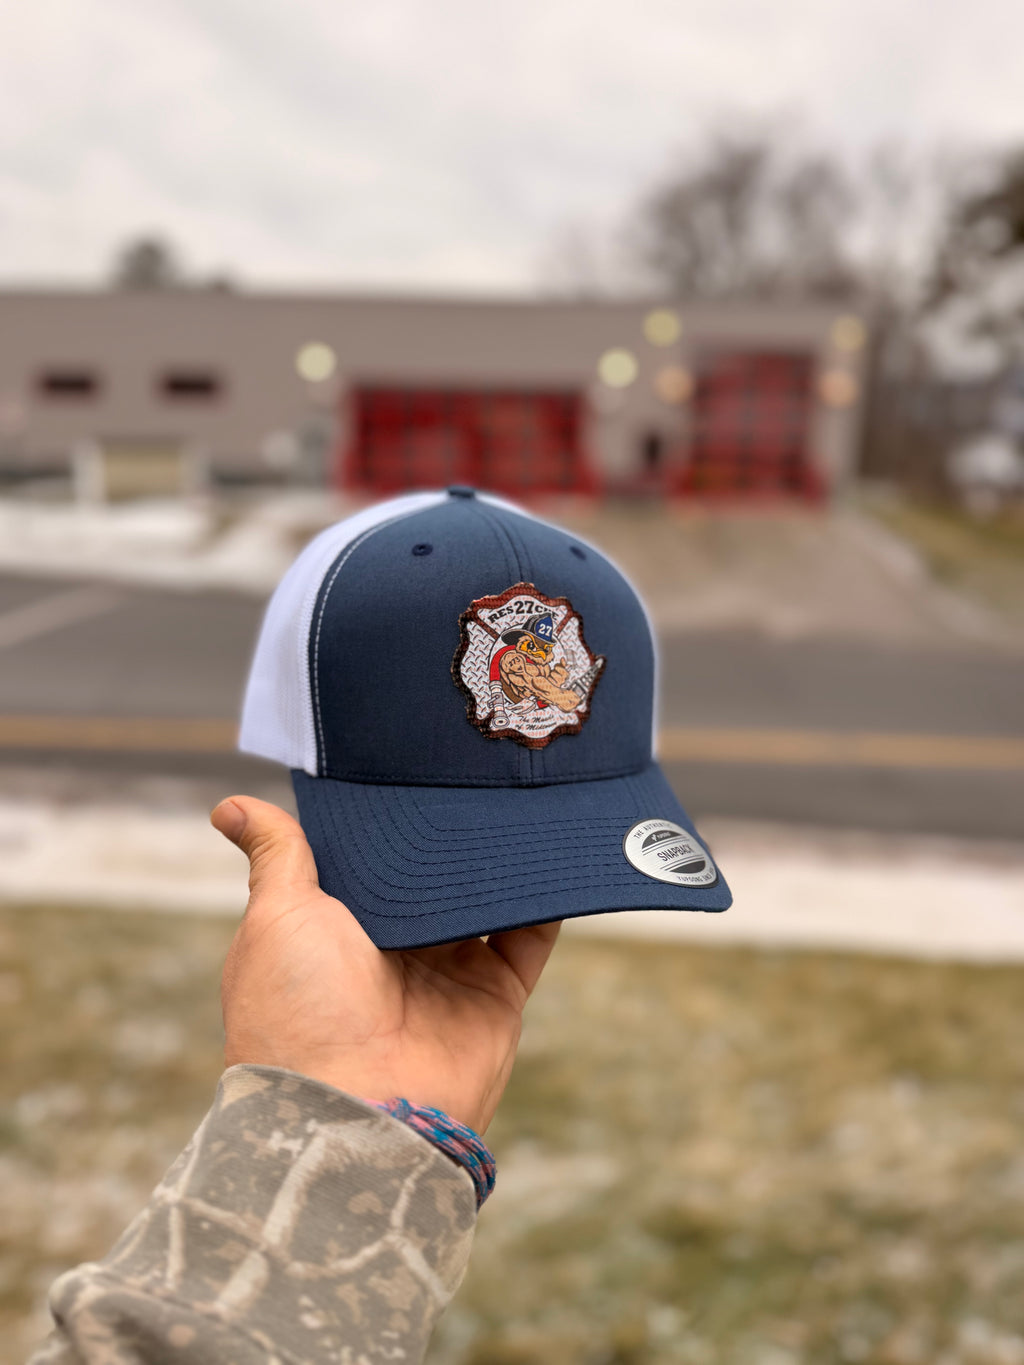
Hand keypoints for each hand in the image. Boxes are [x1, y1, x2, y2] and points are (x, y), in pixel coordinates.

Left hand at [211, 796, 559, 1132]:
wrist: (357, 1109)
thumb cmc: (300, 1009)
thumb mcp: (276, 916)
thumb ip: (279, 856)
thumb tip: (230, 807)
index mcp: (336, 928)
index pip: (369, 858)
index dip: (386, 815)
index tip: (410, 761)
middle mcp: (394, 949)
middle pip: (432, 875)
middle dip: (449, 830)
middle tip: (474, 764)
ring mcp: (449, 973)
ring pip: (484, 896)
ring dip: (500, 855)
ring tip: (516, 792)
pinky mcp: (496, 995)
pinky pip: (531, 935)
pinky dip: (547, 897)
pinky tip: (551, 844)